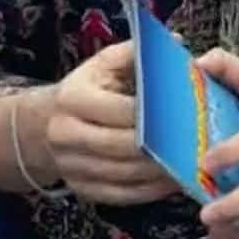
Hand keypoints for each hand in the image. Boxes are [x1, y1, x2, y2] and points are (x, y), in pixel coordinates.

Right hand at [40, 41, 180, 205]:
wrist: (44, 125)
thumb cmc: (86, 89)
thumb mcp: (103, 64)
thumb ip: (137, 53)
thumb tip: (175, 42)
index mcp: (73, 98)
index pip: (120, 110)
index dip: (155, 115)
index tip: (187, 114)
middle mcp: (65, 134)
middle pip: (122, 146)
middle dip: (160, 147)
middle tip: (195, 144)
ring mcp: (71, 166)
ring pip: (123, 174)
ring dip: (159, 172)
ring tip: (189, 164)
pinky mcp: (81, 190)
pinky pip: (120, 196)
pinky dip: (149, 191)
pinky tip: (172, 181)